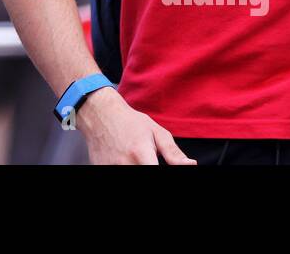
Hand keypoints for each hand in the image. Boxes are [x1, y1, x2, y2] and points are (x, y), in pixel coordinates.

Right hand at [77, 87, 196, 164]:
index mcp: (141, 154)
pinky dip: (123, 167)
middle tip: (148, 160)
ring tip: (136, 159)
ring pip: (130, 174)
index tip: (158, 164)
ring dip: (136, 168)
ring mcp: (110, 168)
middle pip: (143, 175)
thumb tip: (190, 165)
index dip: (162, 174)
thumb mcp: (155, 132)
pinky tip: (123, 160)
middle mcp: (125, 164)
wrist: (99, 114)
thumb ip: (173, 152)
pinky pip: (116, 172)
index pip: (155, 174)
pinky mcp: (100, 169)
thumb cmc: (129, 121)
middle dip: (148, 167)